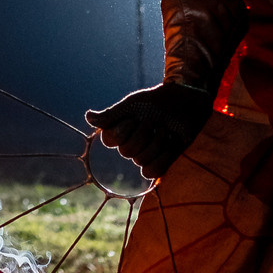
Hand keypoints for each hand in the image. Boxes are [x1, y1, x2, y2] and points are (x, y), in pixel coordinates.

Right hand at [87, 82, 212, 179]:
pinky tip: (171, 142)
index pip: (110, 141)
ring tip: (165, 128)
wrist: (185, 101)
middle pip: (126, 152)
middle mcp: (130, 144)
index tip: (135, 116)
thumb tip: (88, 118)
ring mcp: (146, 154)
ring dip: (157, 142)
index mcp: (120, 131)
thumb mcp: (133, 105)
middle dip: (143, 133)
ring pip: (141, 160)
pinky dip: (163, 156)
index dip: (124, 129)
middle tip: (153, 120)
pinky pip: (153, 172)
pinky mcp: (162, 161)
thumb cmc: (157, 100)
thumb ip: (111, 115)